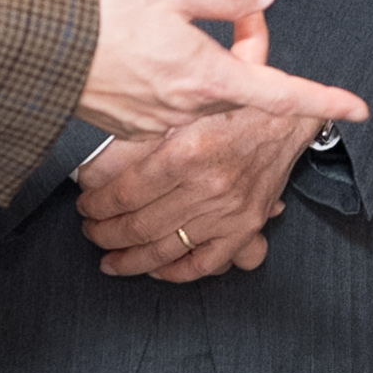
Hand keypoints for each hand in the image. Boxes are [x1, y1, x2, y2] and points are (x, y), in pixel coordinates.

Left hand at [77, 106, 320, 280]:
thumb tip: (104, 122)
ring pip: (164, 249)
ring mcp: (226, 211)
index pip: (124, 194)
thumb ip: (149, 115)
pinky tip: (154, 270)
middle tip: (90, 230)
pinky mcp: (245, 227)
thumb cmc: (235, 104)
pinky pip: (203, 263)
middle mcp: (206, 186)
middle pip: (138, 225)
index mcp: (186, 152)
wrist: (288, 118)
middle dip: (104, 233)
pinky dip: (175, 272)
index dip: (96, 205)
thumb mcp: (188, 101)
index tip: (85, 206)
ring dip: (129, 259)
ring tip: (109, 259)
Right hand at [79, 0, 363, 143]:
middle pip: (245, 87)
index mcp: (206, 76)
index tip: (357, 109)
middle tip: (238, 11)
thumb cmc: (104, 17)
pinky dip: (185, 81)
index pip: (280, 93)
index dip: (323, 100)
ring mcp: (163, 124)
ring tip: (186, 27)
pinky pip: (179, 107)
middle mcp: (190, 110)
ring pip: (212, 96)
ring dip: (217, 65)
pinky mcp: (138, 127)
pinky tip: (158, 53)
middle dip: (251, 49)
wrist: (43, 49)